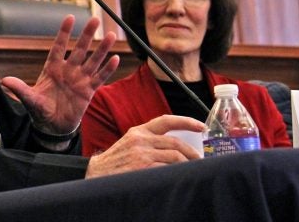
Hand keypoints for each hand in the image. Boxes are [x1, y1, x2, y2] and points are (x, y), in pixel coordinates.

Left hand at [0, 15, 118, 133]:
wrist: (53, 127)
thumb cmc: (40, 111)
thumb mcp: (29, 99)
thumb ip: (20, 89)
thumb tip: (4, 81)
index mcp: (52, 69)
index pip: (58, 47)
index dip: (64, 33)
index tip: (70, 17)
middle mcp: (68, 71)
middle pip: (79, 49)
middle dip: (87, 35)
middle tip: (95, 19)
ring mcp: (79, 80)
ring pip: (93, 60)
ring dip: (101, 48)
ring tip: (110, 35)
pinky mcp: (88, 91)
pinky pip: (100, 78)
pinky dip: (107, 69)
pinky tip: (115, 58)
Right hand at [85, 115, 205, 177]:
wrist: (96, 174)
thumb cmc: (116, 162)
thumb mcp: (130, 144)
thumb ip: (149, 141)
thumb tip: (177, 147)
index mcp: (139, 131)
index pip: (166, 121)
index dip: (186, 121)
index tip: (201, 126)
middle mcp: (141, 139)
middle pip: (175, 142)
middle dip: (192, 152)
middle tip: (200, 159)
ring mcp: (141, 154)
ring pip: (175, 156)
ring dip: (187, 164)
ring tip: (192, 170)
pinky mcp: (142, 168)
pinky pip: (167, 169)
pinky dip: (177, 172)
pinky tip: (179, 176)